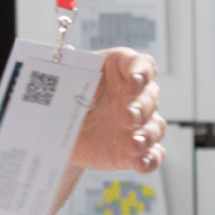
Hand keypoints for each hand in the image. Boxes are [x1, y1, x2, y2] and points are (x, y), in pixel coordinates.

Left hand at [71, 49, 164, 173]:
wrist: (59, 134)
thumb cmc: (67, 100)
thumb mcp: (64, 82)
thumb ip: (67, 65)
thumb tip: (67, 50)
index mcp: (120, 71)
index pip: (141, 64)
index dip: (142, 71)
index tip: (134, 80)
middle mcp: (134, 96)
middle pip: (150, 96)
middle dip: (141, 106)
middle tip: (127, 116)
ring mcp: (137, 124)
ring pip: (155, 126)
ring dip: (147, 135)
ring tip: (133, 144)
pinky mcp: (135, 149)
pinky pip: (153, 154)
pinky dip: (150, 160)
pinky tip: (140, 164)